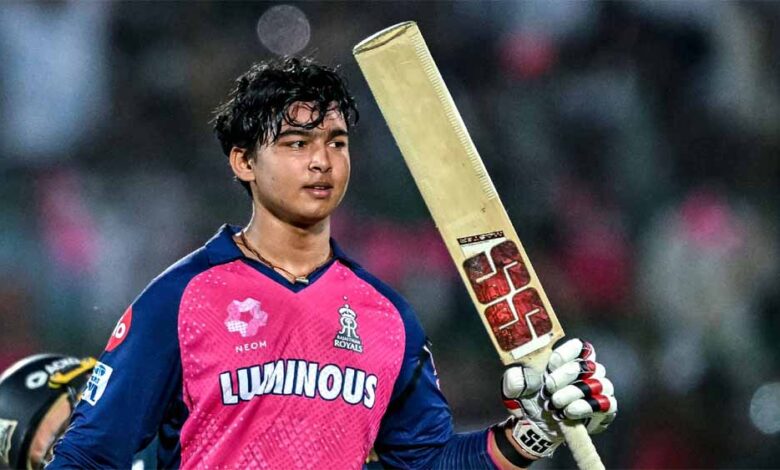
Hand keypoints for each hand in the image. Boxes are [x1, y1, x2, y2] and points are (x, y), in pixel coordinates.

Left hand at [501, 339, 616, 458]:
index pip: (579, 346)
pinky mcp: (605, 409)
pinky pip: (606, 404)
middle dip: (564, 377)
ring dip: (572, 394)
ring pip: (596, 384)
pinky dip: (585, 408)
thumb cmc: (529, 400)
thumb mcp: (514, 390)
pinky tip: (568, 412)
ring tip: (554, 404)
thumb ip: (514, 379)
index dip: (566, 354)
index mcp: (568, 359)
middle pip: (587, 365)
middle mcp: (588, 371)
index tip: (550, 365)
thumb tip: (518, 374)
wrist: (536, 427)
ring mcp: (599, 389)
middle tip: (547, 389)